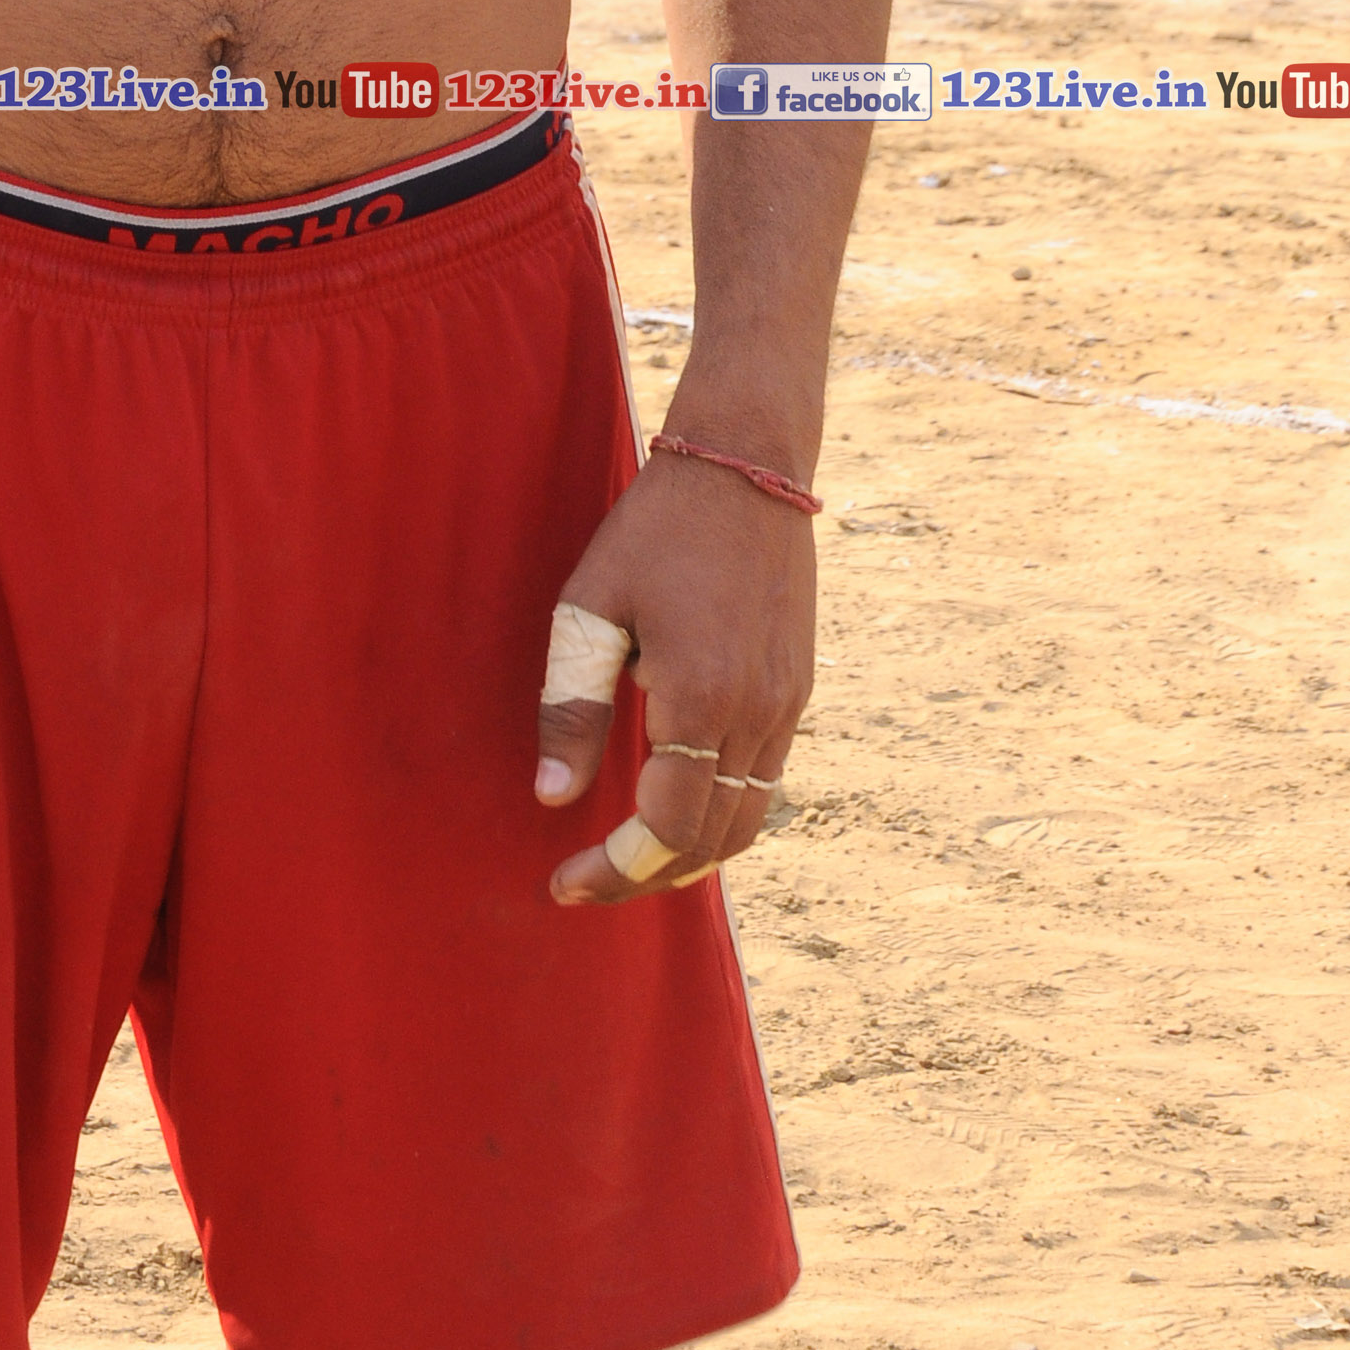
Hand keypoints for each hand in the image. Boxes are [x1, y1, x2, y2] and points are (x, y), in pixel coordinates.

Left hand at [533, 449, 815, 902]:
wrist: (746, 466)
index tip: (562, 883)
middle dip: (647, 876)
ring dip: (689, 855)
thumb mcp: (590, 609)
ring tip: (626, 856)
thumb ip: (570, 706)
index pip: (666, 829)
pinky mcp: (797, 690)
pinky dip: (721, 813)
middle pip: (712, 843)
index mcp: (702, 698)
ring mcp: (787, 704)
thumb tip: (552, 799)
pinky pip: (764, 782)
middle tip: (586, 880)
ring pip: (747, 821)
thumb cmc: (653, 531)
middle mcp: (758, 714)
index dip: (614, 871)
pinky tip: (674, 803)